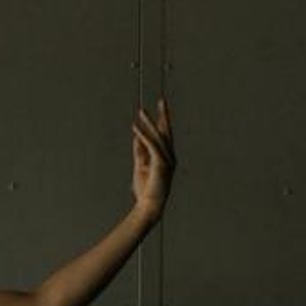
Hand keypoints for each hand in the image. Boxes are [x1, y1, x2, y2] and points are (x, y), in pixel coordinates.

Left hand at [130, 96, 175, 213]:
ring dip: (149, 122)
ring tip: (141, 111)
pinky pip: (151, 145)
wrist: (150, 206)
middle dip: (164, 115)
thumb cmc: (145, 189)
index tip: (159, 108)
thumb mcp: (140, 166)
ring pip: (158, 136)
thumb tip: (137, 135)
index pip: (164, 135)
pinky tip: (135, 127)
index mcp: (166, 157)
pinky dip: (143, 135)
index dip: (161, 121)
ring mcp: (167, 160)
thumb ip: (140, 150)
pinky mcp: (161, 163)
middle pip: (167, 131)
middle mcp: (170, 156)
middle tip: (162, 99)